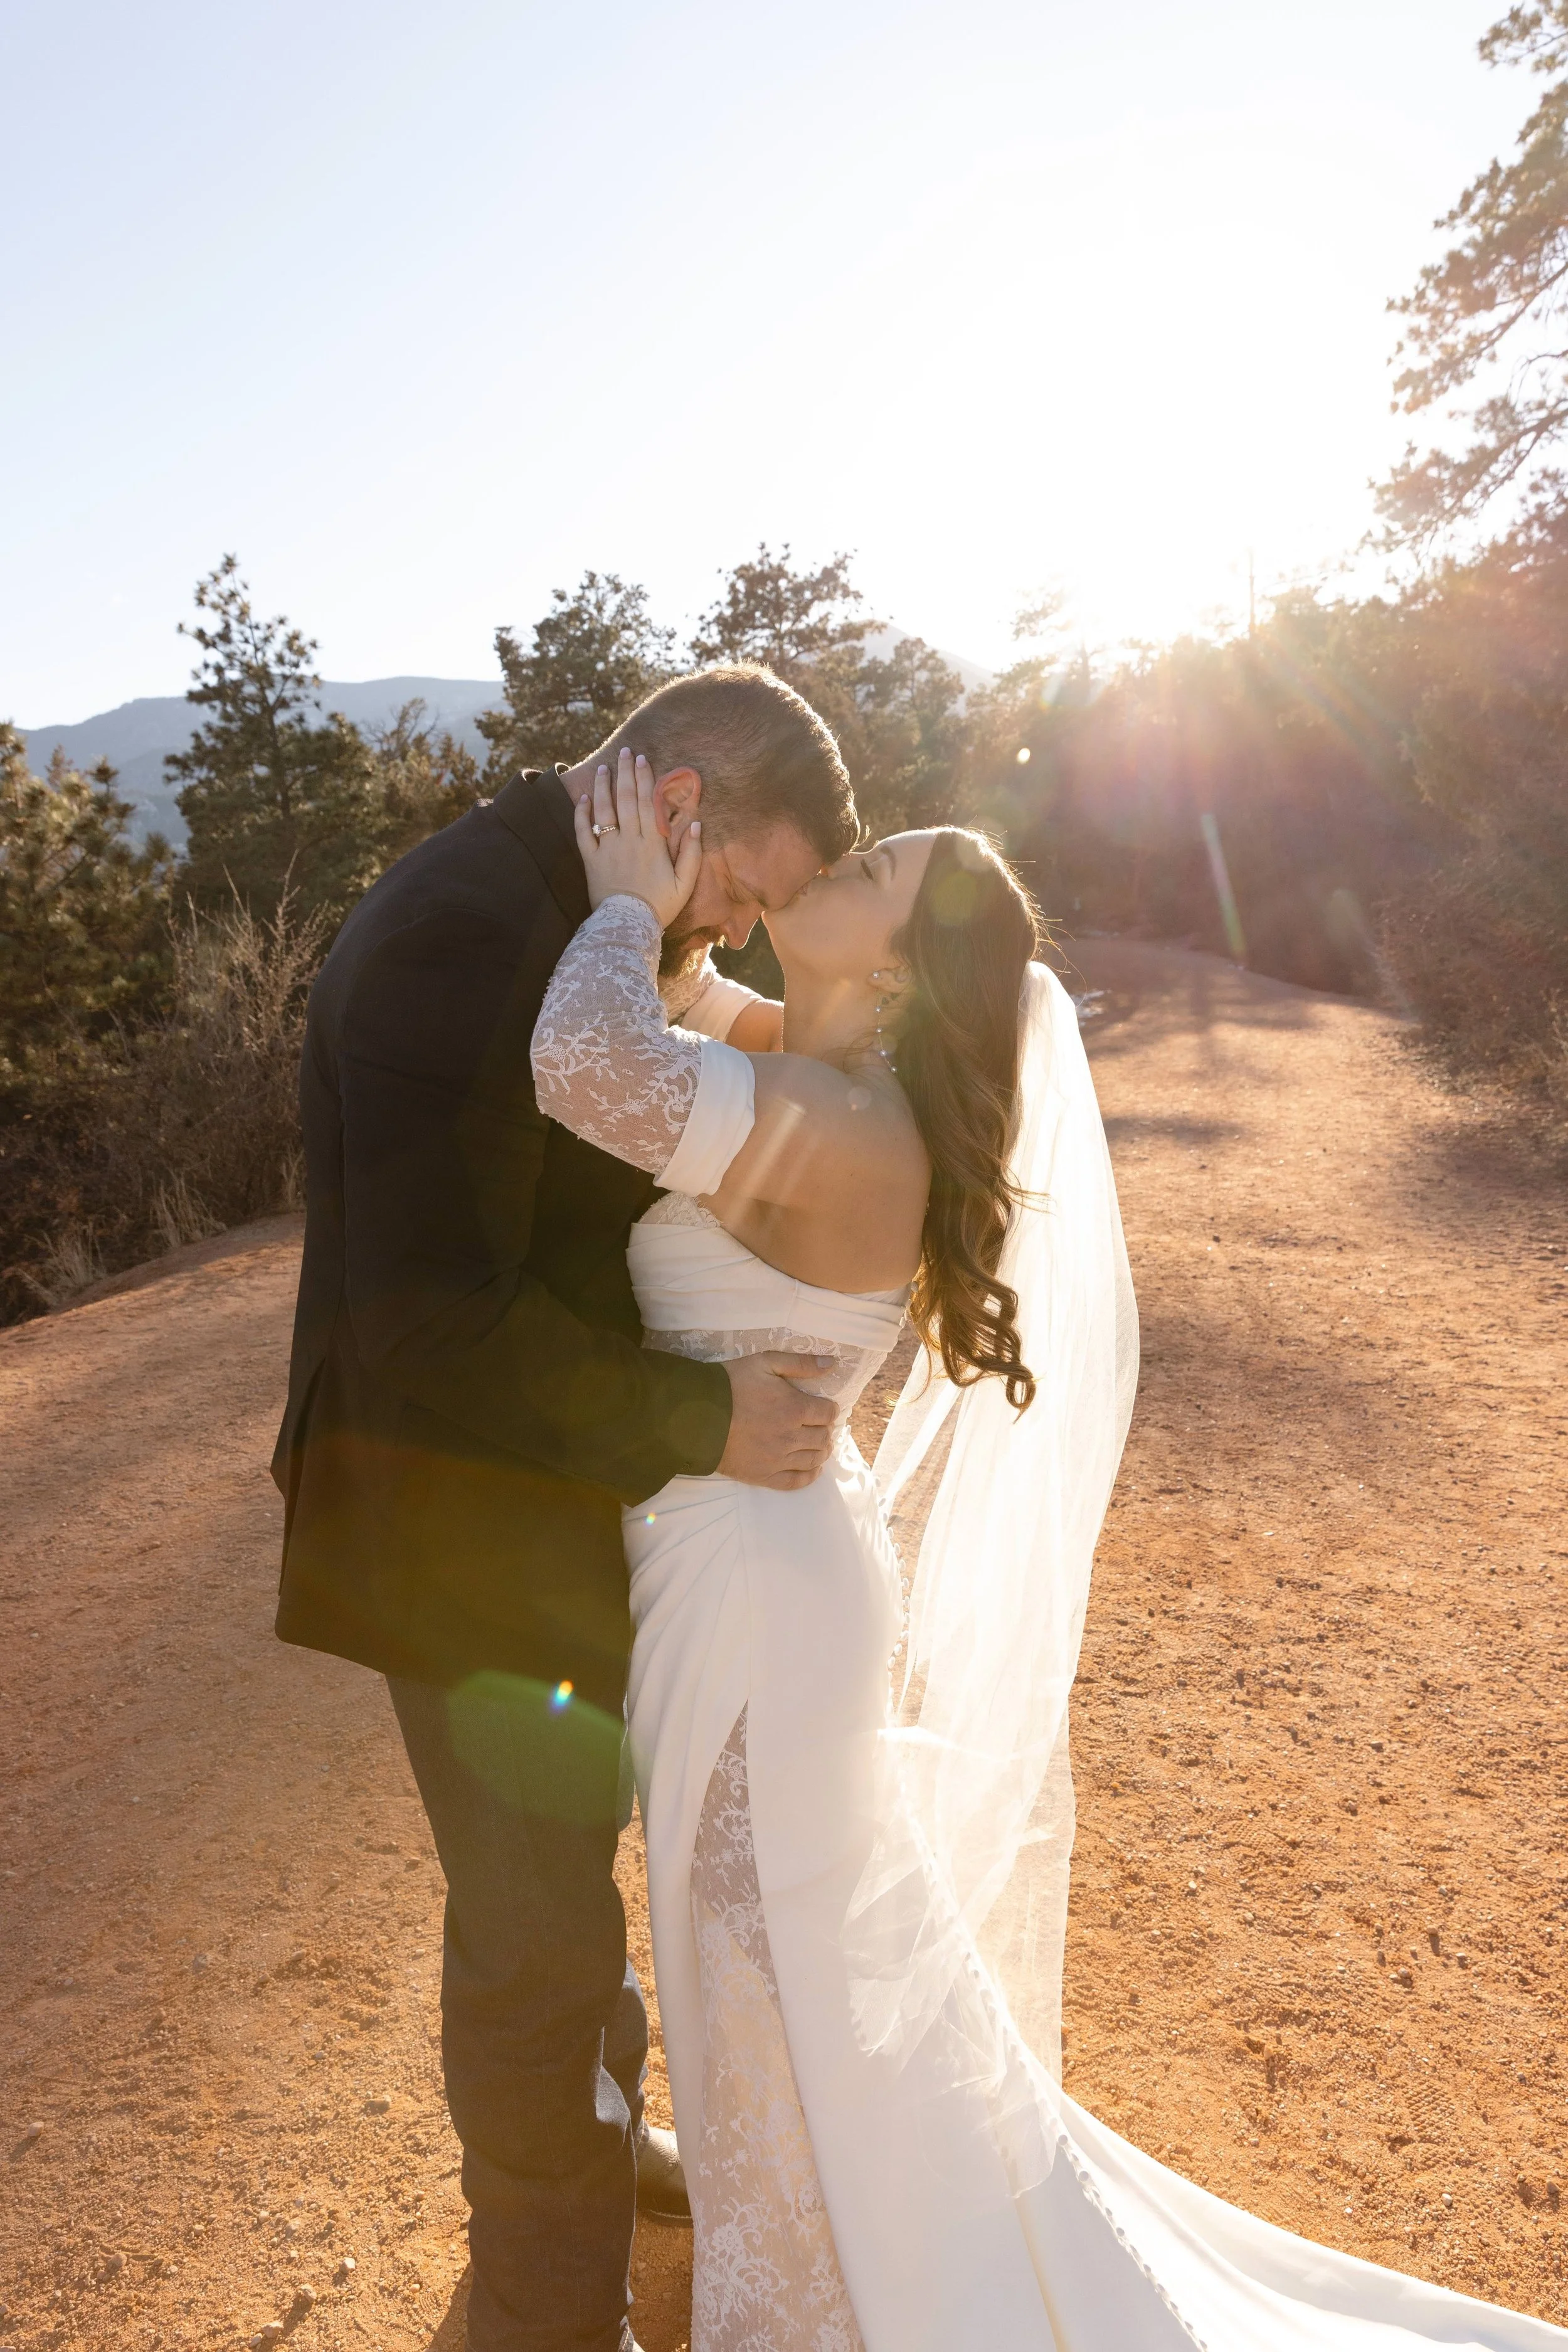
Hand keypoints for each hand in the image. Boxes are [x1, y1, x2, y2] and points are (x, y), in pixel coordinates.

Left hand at [576, 747, 701, 926]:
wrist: (628, 926)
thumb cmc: (659, 906)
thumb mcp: (684, 884)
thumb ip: (692, 854)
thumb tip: (697, 825)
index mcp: (653, 844)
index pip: (649, 804)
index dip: (646, 779)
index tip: (643, 760)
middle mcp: (629, 840)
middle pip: (627, 800)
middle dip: (626, 774)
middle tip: (625, 753)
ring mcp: (608, 849)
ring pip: (603, 810)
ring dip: (603, 787)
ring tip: (604, 769)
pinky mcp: (591, 860)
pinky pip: (583, 833)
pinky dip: (582, 814)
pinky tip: (583, 798)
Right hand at [718, 1352, 838, 1489]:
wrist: (696, 1415)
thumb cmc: (730, 1385)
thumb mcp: (764, 1363)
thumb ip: (800, 1363)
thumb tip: (831, 1363)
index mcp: (795, 1409)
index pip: (828, 1413)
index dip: (828, 1409)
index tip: (821, 1407)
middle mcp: (791, 1437)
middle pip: (824, 1438)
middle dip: (825, 1430)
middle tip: (818, 1425)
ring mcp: (778, 1460)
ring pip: (813, 1460)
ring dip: (820, 1451)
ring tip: (816, 1445)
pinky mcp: (764, 1476)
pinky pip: (796, 1482)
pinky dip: (809, 1476)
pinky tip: (812, 1468)